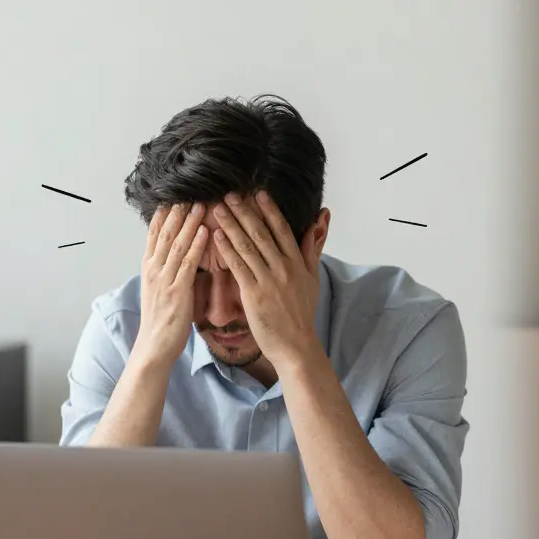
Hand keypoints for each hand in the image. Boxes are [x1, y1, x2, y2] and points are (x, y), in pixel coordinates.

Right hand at [136, 203, 208, 365]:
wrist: (155, 346)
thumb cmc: (162, 321)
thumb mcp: (162, 291)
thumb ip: (169, 272)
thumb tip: (180, 257)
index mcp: (150, 269)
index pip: (155, 234)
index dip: (164, 214)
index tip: (174, 196)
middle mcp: (154, 270)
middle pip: (165, 233)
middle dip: (177, 211)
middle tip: (189, 191)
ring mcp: (164, 279)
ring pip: (176, 244)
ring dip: (189, 222)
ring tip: (200, 203)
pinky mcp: (177, 291)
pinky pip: (187, 263)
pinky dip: (196, 245)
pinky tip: (205, 231)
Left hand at [211, 191, 321, 365]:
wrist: (296, 344)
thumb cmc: (302, 313)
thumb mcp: (312, 278)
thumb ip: (312, 248)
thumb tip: (321, 220)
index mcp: (297, 263)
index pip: (282, 230)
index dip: (269, 210)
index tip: (258, 194)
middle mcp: (284, 268)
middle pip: (261, 234)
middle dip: (244, 212)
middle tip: (229, 195)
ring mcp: (269, 280)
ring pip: (247, 246)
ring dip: (231, 225)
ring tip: (217, 209)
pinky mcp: (254, 294)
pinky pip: (238, 266)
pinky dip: (227, 249)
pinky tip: (217, 236)